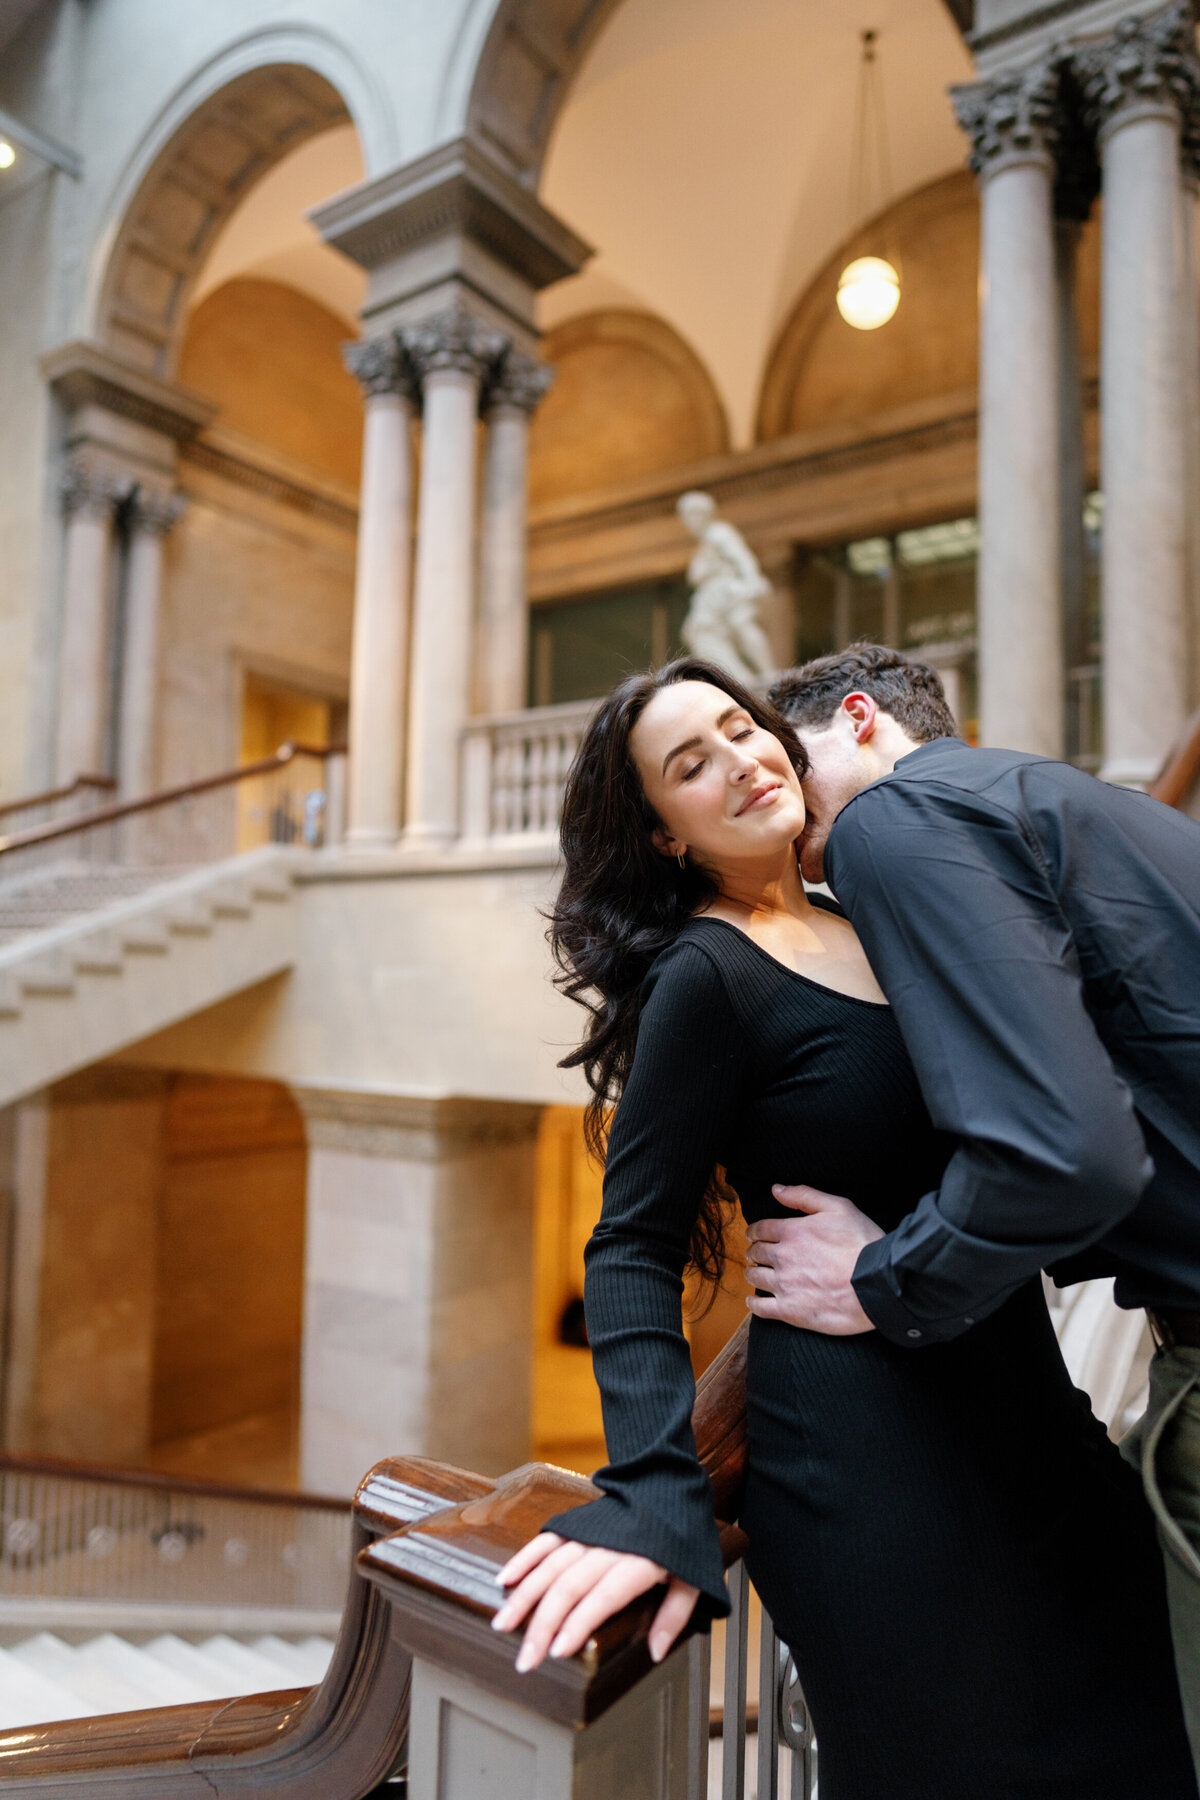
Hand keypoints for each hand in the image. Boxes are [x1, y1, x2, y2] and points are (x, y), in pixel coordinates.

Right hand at [490, 1532, 698, 1672]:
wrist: (668, 1482)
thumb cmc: (683, 1538)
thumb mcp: (693, 1578)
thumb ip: (674, 1615)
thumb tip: (656, 1653)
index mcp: (638, 1563)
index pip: (603, 1596)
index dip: (579, 1622)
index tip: (558, 1651)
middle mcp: (607, 1548)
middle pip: (568, 1587)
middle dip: (543, 1625)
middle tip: (525, 1660)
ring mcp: (587, 1534)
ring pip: (550, 1566)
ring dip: (524, 1597)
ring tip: (503, 1625)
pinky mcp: (575, 1524)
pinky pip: (545, 1541)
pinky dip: (524, 1559)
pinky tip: (505, 1580)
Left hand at [745, 1184, 883, 1334]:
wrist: (878, 1284)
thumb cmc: (862, 1244)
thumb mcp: (839, 1207)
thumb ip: (804, 1195)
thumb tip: (776, 1190)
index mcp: (792, 1231)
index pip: (760, 1229)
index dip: (754, 1232)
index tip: (754, 1236)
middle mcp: (783, 1257)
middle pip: (756, 1253)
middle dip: (754, 1252)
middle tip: (756, 1255)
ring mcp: (785, 1285)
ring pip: (755, 1278)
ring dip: (753, 1274)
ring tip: (757, 1274)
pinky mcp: (790, 1311)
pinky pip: (760, 1308)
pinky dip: (753, 1304)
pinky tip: (755, 1302)